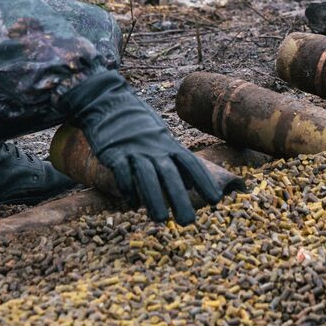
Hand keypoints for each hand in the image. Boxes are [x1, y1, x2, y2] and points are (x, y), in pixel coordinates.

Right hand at [60, 72, 221, 222]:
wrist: (109, 104)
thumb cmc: (140, 128)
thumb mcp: (163, 140)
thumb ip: (176, 161)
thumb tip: (192, 185)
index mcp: (169, 145)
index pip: (191, 164)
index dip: (204, 181)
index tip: (216, 200)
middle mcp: (155, 148)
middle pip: (170, 175)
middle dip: (180, 198)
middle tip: (188, 222)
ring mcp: (134, 149)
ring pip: (147, 175)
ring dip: (154, 198)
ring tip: (161, 219)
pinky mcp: (113, 152)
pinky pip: (121, 171)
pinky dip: (127, 187)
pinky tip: (132, 203)